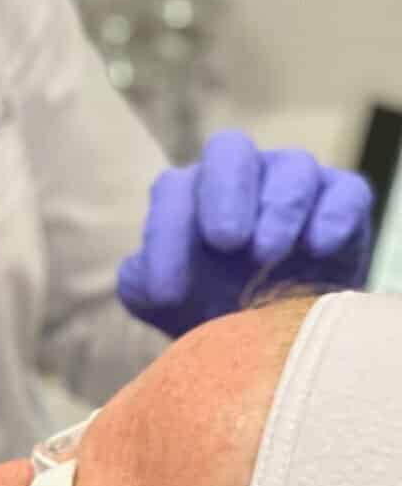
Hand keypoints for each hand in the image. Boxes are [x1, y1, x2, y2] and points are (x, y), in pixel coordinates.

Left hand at [118, 130, 372, 339]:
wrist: (276, 336)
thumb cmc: (213, 307)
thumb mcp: (167, 303)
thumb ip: (140, 284)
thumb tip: (143, 273)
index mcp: (193, 193)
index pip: (173, 190)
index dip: (165, 236)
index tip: (166, 292)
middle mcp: (243, 177)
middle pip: (229, 150)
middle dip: (225, 191)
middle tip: (224, 241)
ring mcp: (296, 184)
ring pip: (293, 166)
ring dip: (278, 206)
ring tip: (268, 253)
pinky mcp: (344, 203)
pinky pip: (345, 191)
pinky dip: (332, 214)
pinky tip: (318, 247)